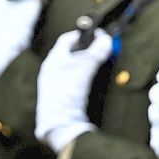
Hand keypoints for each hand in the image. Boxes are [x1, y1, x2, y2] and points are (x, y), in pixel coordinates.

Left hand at [35, 29, 110, 150]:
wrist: (60, 123)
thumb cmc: (67, 93)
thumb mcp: (84, 68)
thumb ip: (95, 53)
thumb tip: (106, 40)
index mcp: (53, 60)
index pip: (67, 40)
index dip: (83, 35)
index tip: (98, 34)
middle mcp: (53, 70)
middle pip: (72, 53)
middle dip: (89, 49)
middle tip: (103, 49)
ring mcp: (57, 83)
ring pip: (75, 66)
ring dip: (89, 63)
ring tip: (101, 63)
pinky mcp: (63, 96)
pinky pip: (76, 79)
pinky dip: (87, 76)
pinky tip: (95, 80)